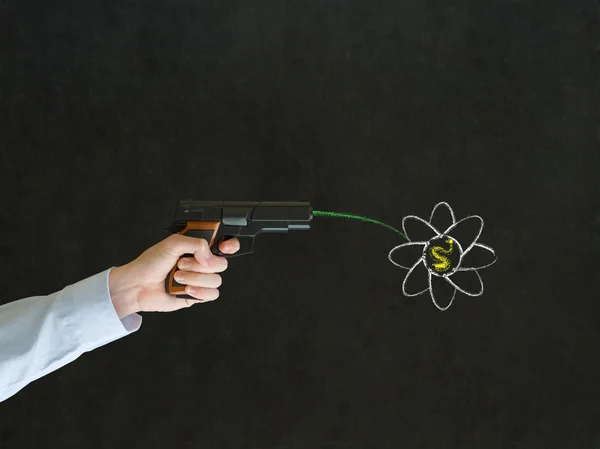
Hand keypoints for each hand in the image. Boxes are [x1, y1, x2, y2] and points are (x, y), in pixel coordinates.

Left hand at [109, 234, 239, 317]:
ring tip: (177, 277)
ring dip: (194, 279)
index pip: (224, 244)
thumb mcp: (172, 243)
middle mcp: (201, 263)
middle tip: (182, 264)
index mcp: (198, 247)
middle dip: (200, 265)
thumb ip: (196, 244)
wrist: (138, 286)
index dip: (230, 245)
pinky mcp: (198, 295)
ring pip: (216, 280)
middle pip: (222, 264)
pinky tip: (185, 289)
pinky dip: (199, 292)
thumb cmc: (150, 263)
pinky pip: (213, 294)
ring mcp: (200, 280)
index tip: (223, 247)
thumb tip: (210, 257)